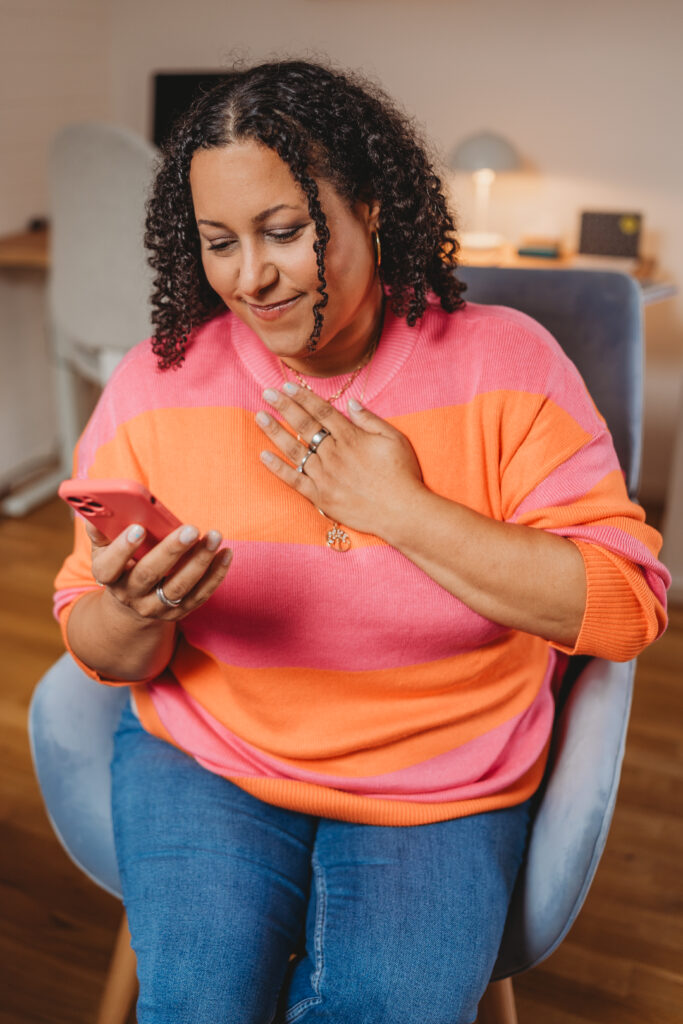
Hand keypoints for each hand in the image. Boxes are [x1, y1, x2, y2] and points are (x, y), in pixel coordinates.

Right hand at [86, 520, 232, 620]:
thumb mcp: (105, 551)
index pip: (110, 567)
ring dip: (200, 561)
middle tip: (191, 528)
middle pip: (149, 575)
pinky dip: (216, 574)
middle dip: (171, 551)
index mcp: (109, 578)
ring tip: (214, 536)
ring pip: (180, 587)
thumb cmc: (121, 566)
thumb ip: (102, 531)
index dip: (122, 549)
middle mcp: (131, 596)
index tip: (138, 528)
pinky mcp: (180, 611)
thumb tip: (97, 510)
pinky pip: (201, 594)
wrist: (132, 606)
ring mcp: (156, 607)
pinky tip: (226, 553)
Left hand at [256, 382, 423, 538]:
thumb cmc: (401, 474)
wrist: (401, 512)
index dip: (302, 397)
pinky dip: (277, 468)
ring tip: (260, 416)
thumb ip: (370, 420)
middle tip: (267, 392)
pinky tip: (264, 456)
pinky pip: (293, 480)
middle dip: (283, 406)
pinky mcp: (320, 496)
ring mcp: (324, 475)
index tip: (287, 386)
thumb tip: (351, 403)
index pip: (321, 411)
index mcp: (350, 437)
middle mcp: (333, 453)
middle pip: (303, 425)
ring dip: (275, 431)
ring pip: (294, 449)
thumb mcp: (394, 439)